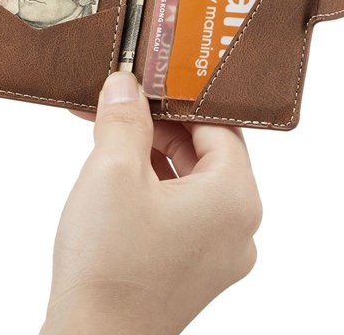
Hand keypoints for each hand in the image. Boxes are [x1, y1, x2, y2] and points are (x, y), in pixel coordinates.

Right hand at [41, 71, 261, 334]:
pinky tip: (113, 174)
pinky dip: (148, 184)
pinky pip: (178, 209)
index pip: (218, 123)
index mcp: (235, 199)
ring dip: (148, 152)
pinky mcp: (190, 268)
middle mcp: (237, 228)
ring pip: (187, 180)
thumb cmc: (110, 266)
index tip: (149, 76)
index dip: (180, 95)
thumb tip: (127, 84)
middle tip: (118, 102)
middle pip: (203, 150)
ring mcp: (215, 253)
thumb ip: (125, 117)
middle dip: (156, 122)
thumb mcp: (113, 169)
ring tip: (106, 135)